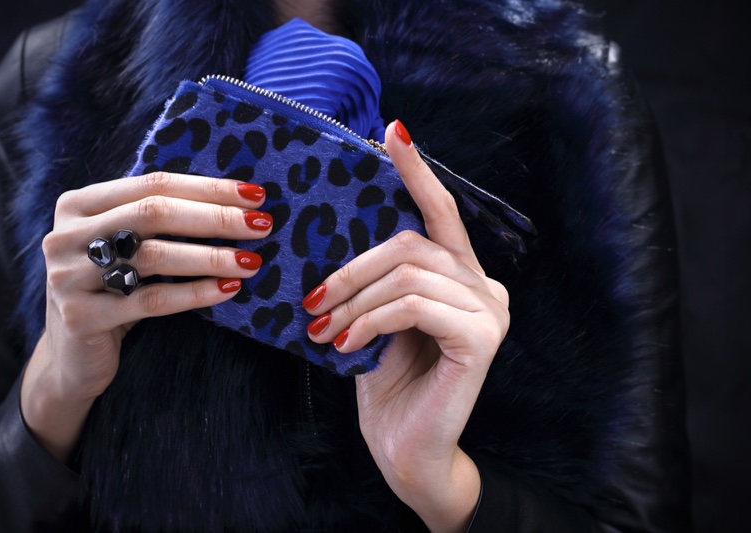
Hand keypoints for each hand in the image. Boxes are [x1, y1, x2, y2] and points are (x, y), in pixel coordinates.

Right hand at [21, 173, 270, 461]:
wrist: (73, 357)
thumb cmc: (113, 291)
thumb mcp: (126, 247)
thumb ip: (160, 222)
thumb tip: (239, 203)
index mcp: (79, 204)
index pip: (153, 184)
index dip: (208, 188)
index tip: (255, 195)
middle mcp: (66, 234)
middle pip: (153, 213)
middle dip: (215, 218)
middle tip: (262, 225)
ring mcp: (67, 275)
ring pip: (153, 256)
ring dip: (211, 256)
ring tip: (252, 261)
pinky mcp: (80, 316)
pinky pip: (151, 300)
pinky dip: (195, 293)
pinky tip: (228, 289)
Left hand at [303, 122, 508, 530]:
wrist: (405, 449)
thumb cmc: (386, 382)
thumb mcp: (372, 316)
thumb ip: (373, 276)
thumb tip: (334, 228)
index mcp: (462, 276)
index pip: (440, 213)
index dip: (416, 171)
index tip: (392, 132)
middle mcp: (486, 286)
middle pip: (413, 243)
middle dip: (352, 268)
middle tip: (313, 300)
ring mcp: (491, 310)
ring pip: (409, 273)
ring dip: (354, 299)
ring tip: (324, 328)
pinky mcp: (482, 337)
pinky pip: (414, 305)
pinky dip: (371, 320)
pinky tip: (348, 343)